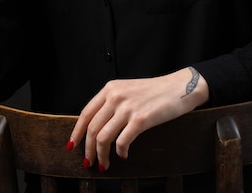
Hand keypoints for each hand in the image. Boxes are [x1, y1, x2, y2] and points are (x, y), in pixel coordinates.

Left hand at [67, 67, 208, 170]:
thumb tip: (96, 127)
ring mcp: (128, 108)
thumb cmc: (154, 92)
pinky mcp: (141, 119)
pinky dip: (120, 153)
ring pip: (103, 137)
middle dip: (88, 150)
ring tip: (104, 164)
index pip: (86, 113)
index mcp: (110, 88)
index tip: (72, 146)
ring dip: (101, 156)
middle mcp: (115, 96)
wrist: (178, 87)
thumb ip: (112, 103)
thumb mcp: (127, 90)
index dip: (77, 132)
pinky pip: (122, 142)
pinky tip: (123, 156)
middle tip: (89, 163)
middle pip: (92, 128)